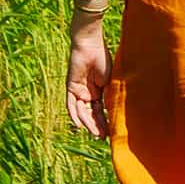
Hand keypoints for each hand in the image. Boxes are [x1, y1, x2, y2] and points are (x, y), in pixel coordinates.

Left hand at [65, 25, 112, 139]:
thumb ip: (110, 97)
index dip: (105, 122)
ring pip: (82, 111)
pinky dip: (74, 115)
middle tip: (103, 137)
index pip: (101, 111)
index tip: (111, 133)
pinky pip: (71, 105)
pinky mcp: (70, 87)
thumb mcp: (110, 82)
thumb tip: (113, 114)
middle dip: (97, 126)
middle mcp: (88, 93)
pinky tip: (79, 126)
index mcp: (99, 92)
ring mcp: (78, 91)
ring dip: (88, 123)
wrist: (91, 46)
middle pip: (91, 114)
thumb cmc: (103, 60)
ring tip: (96, 133)